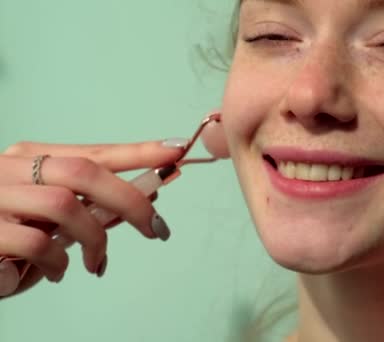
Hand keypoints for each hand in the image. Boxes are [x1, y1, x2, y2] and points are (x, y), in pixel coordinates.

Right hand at [0, 140, 185, 297]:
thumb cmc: (4, 228)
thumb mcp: (47, 213)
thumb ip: (89, 204)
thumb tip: (148, 195)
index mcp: (32, 158)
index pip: (95, 150)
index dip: (138, 151)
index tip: (176, 150)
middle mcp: (13, 169)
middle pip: (85, 173)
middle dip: (131, 200)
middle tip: (156, 229)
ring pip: (65, 207)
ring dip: (94, 240)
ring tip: (96, 263)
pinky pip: (37, 245)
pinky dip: (59, 263)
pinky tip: (58, 272)